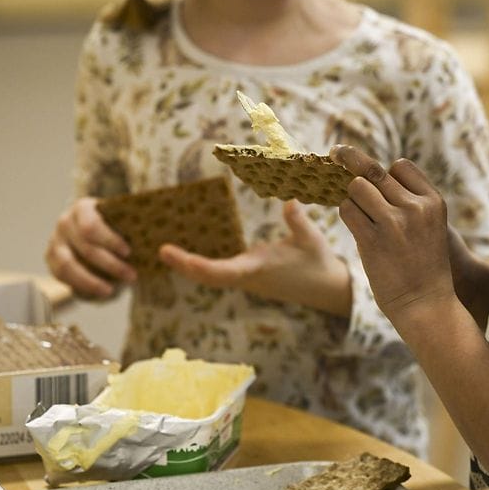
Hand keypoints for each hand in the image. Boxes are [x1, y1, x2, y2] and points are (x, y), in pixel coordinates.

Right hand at [45, 197, 136, 298]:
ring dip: (92, 281)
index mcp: (83, 207)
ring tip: (112, 291)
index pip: (91, 226)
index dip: (110, 241)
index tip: (129, 252)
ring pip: (68, 266)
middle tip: (132, 276)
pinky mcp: (51, 260)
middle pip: (86, 248)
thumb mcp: (122, 220)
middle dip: (110, 265)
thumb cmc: (114, 227)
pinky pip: (62, 277)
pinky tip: (100, 292)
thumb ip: (132, 226)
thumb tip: (157, 242)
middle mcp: (65, 222)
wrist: (94, 234)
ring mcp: (55, 241)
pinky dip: (81, 286)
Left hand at [158, 200, 351, 316]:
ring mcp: (247, 279)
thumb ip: (297, 221)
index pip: (225, 272)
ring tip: (167, 252)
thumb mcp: (311, 239)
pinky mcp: (249, 277)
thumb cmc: (318, 262)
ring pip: (212, 278)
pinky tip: (189, 256)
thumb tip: (289, 201)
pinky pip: (219, 274)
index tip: (182, 258)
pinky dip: (201, 266)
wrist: (326, 288)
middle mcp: (249, 277)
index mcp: (260, 269)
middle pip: (209, 277)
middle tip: (163, 251)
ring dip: (189, 266)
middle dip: (185, 265)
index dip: (201, 266)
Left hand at [330, 144, 455, 325]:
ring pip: (357, 187)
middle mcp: (414, 207)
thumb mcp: (430, 227)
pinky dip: (345, 213)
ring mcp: (393, 223)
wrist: (426, 305)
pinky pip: (347, 210)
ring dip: (351, 197)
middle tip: (335, 152)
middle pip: (374, 172)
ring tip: (359, 214)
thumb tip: (373, 177)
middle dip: (352, 162)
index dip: (385, 172)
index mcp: (433, 202)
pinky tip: (353, 224)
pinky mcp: (371, 240)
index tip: (373, 177)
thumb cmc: (424, 267)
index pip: (401, 166)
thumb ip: (410, 202)